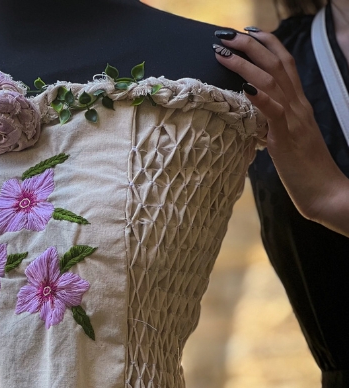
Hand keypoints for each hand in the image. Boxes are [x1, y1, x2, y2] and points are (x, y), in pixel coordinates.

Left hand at [214, 29, 348, 236]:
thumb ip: (275, 126)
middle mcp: (298, 106)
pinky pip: (275, 111)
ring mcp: (294, 120)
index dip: (267, 45)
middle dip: (250, 46)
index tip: (247, 33)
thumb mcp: (288, 142)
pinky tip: (244, 87)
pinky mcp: (287, 138)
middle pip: (276, 64)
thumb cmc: (306, 173)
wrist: (325, 193)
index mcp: (300, 106)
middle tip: (227, 34)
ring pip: (271, 81)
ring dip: (245, 64)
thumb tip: (255, 121)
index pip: (285, 65)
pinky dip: (260, 97)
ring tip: (224, 52)